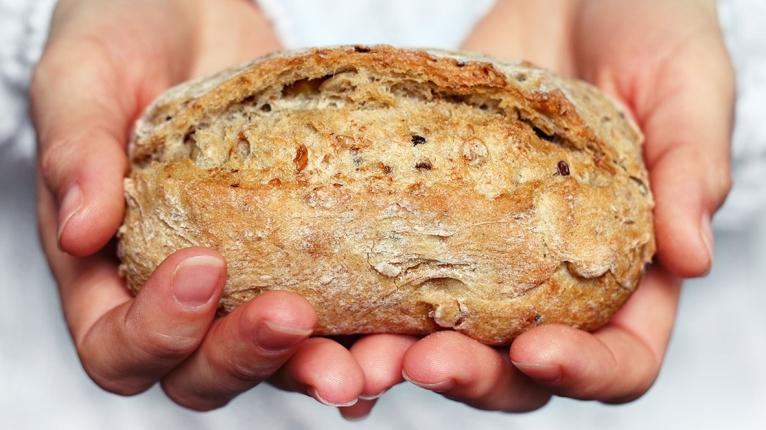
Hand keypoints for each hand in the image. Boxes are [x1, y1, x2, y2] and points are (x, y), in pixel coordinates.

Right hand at [32, 0, 367, 410]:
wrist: (198, 15)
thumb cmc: (126, 44)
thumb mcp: (84, 81)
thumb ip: (76, 153)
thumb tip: (82, 231)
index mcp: (109, 273)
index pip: (118, 345)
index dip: (157, 332)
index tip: (203, 265)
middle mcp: (181, 295)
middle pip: (202, 372)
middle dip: (247, 357)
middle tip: (293, 316)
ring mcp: (249, 283)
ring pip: (278, 360)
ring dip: (320, 368)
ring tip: (366, 361)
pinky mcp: (307, 260)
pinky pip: (335, 317)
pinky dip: (365, 335)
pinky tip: (399, 333)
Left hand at [338, 0, 732, 418]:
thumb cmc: (648, 28)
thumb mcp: (686, 85)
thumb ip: (691, 166)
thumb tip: (691, 259)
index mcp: (632, 270)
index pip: (621, 356)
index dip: (584, 370)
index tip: (537, 349)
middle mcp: (557, 278)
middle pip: (521, 367)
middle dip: (476, 375)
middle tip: (426, 360)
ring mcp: (490, 254)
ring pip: (451, 333)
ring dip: (405, 355)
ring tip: (366, 355)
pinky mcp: (436, 217)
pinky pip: (400, 271)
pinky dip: (367, 299)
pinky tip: (329, 302)